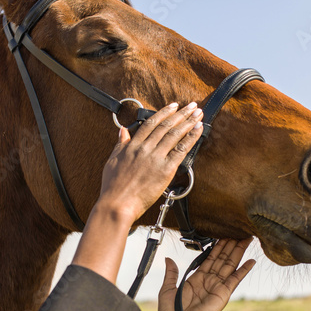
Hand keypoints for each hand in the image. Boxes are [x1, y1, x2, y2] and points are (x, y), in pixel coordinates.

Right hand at [97, 101, 203, 223]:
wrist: (117, 204)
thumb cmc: (113, 186)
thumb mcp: (113, 160)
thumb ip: (120, 143)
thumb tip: (122, 130)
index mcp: (133, 145)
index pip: (151, 123)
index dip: (164, 112)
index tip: (174, 105)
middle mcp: (145, 148)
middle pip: (166, 126)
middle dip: (181, 113)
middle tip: (192, 105)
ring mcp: (156, 158)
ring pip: (175, 134)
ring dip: (188, 122)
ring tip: (198, 113)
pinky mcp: (165, 170)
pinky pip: (181, 150)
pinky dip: (191, 138)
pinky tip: (198, 130)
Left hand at [158, 238, 255, 310]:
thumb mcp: (167, 289)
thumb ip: (171, 273)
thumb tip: (168, 259)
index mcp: (197, 278)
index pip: (211, 257)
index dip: (218, 246)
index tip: (224, 234)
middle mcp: (210, 280)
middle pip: (223, 258)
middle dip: (231, 245)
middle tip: (238, 232)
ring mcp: (217, 286)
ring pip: (230, 264)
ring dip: (238, 251)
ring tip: (246, 239)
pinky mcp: (223, 294)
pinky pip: (235, 279)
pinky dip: (244, 270)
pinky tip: (251, 261)